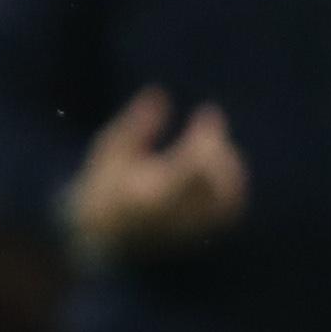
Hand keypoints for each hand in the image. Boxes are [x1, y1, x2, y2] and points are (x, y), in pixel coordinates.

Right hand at [59, 87, 246, 260]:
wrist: (98, 239)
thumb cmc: (102, 189)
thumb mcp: (110, 152)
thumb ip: (137, 124)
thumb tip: (159, 93)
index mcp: (154, 192)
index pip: (196, 161)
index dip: (209, 134)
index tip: (209, 111)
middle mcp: (177, 213)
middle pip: (219, 180)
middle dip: (221, 149)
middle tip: (212, 131)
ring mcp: (191, 228)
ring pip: (230, 197)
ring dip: (231, 169)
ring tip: (219, 150)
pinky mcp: (198, 235)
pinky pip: (229, 211)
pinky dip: (232, 189)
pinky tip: (220, 173)